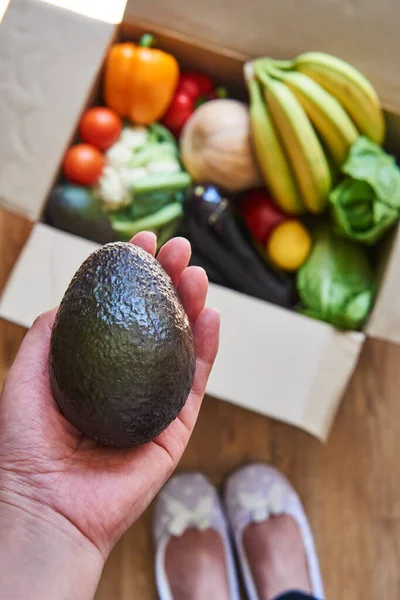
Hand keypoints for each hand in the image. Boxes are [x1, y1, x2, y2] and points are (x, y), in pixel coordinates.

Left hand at [0, 233, 218, 590]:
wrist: (46, 505)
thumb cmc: (26, 445)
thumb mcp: (28, 374)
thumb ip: (49, 334)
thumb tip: (68, 298)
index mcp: (99, 365)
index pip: (123, 310)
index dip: (134, 274)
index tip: (142, 243)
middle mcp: (131, 378)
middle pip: (159, 320)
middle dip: (170, 279)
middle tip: (179, 248)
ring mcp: (156, 400)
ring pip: (184, 344)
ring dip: (195, 304)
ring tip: (197, 272)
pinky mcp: (177, 426)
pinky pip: (197, 381)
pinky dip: (209, 347)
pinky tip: (211, 314)